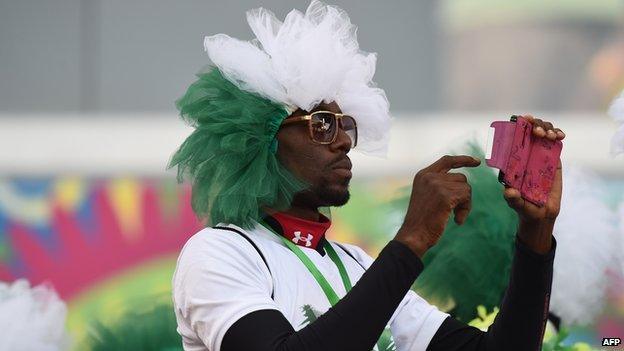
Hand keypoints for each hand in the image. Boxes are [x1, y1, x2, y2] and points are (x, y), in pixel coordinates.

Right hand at [395, 155, 480, 257]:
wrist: (414, 235)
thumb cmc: (421, 221)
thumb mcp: (426, 196)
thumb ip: (440, 185)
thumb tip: (463, 183)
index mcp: (423, 175)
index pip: (447, 161)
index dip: (463, 160)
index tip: (476, 162)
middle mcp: (429, 176)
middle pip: (461, 178)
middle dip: (464, 195)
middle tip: (457, 212)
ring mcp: (437, 185)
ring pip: (466, 188)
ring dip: (465, 204)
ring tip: (455, 216)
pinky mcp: (445, 195)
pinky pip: (466, 197)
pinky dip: (465, 210)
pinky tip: (457, 220)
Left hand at [503, 115, 564, 253]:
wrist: (542, 215)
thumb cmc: (524, 207)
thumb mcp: (516, 203)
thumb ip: (512, 198)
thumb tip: (509, 191)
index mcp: (514, 159)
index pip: (514, 136)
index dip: (518, 124)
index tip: (524, 120)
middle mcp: (526, 154)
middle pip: (530, 130)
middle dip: (535, 124)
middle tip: (538, 133)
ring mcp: (540, 155)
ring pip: (544, 132)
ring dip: (547, 128)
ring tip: (550, 136)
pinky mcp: (554, 160)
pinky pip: (556, 142)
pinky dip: (558, 134)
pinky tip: (560, 136)